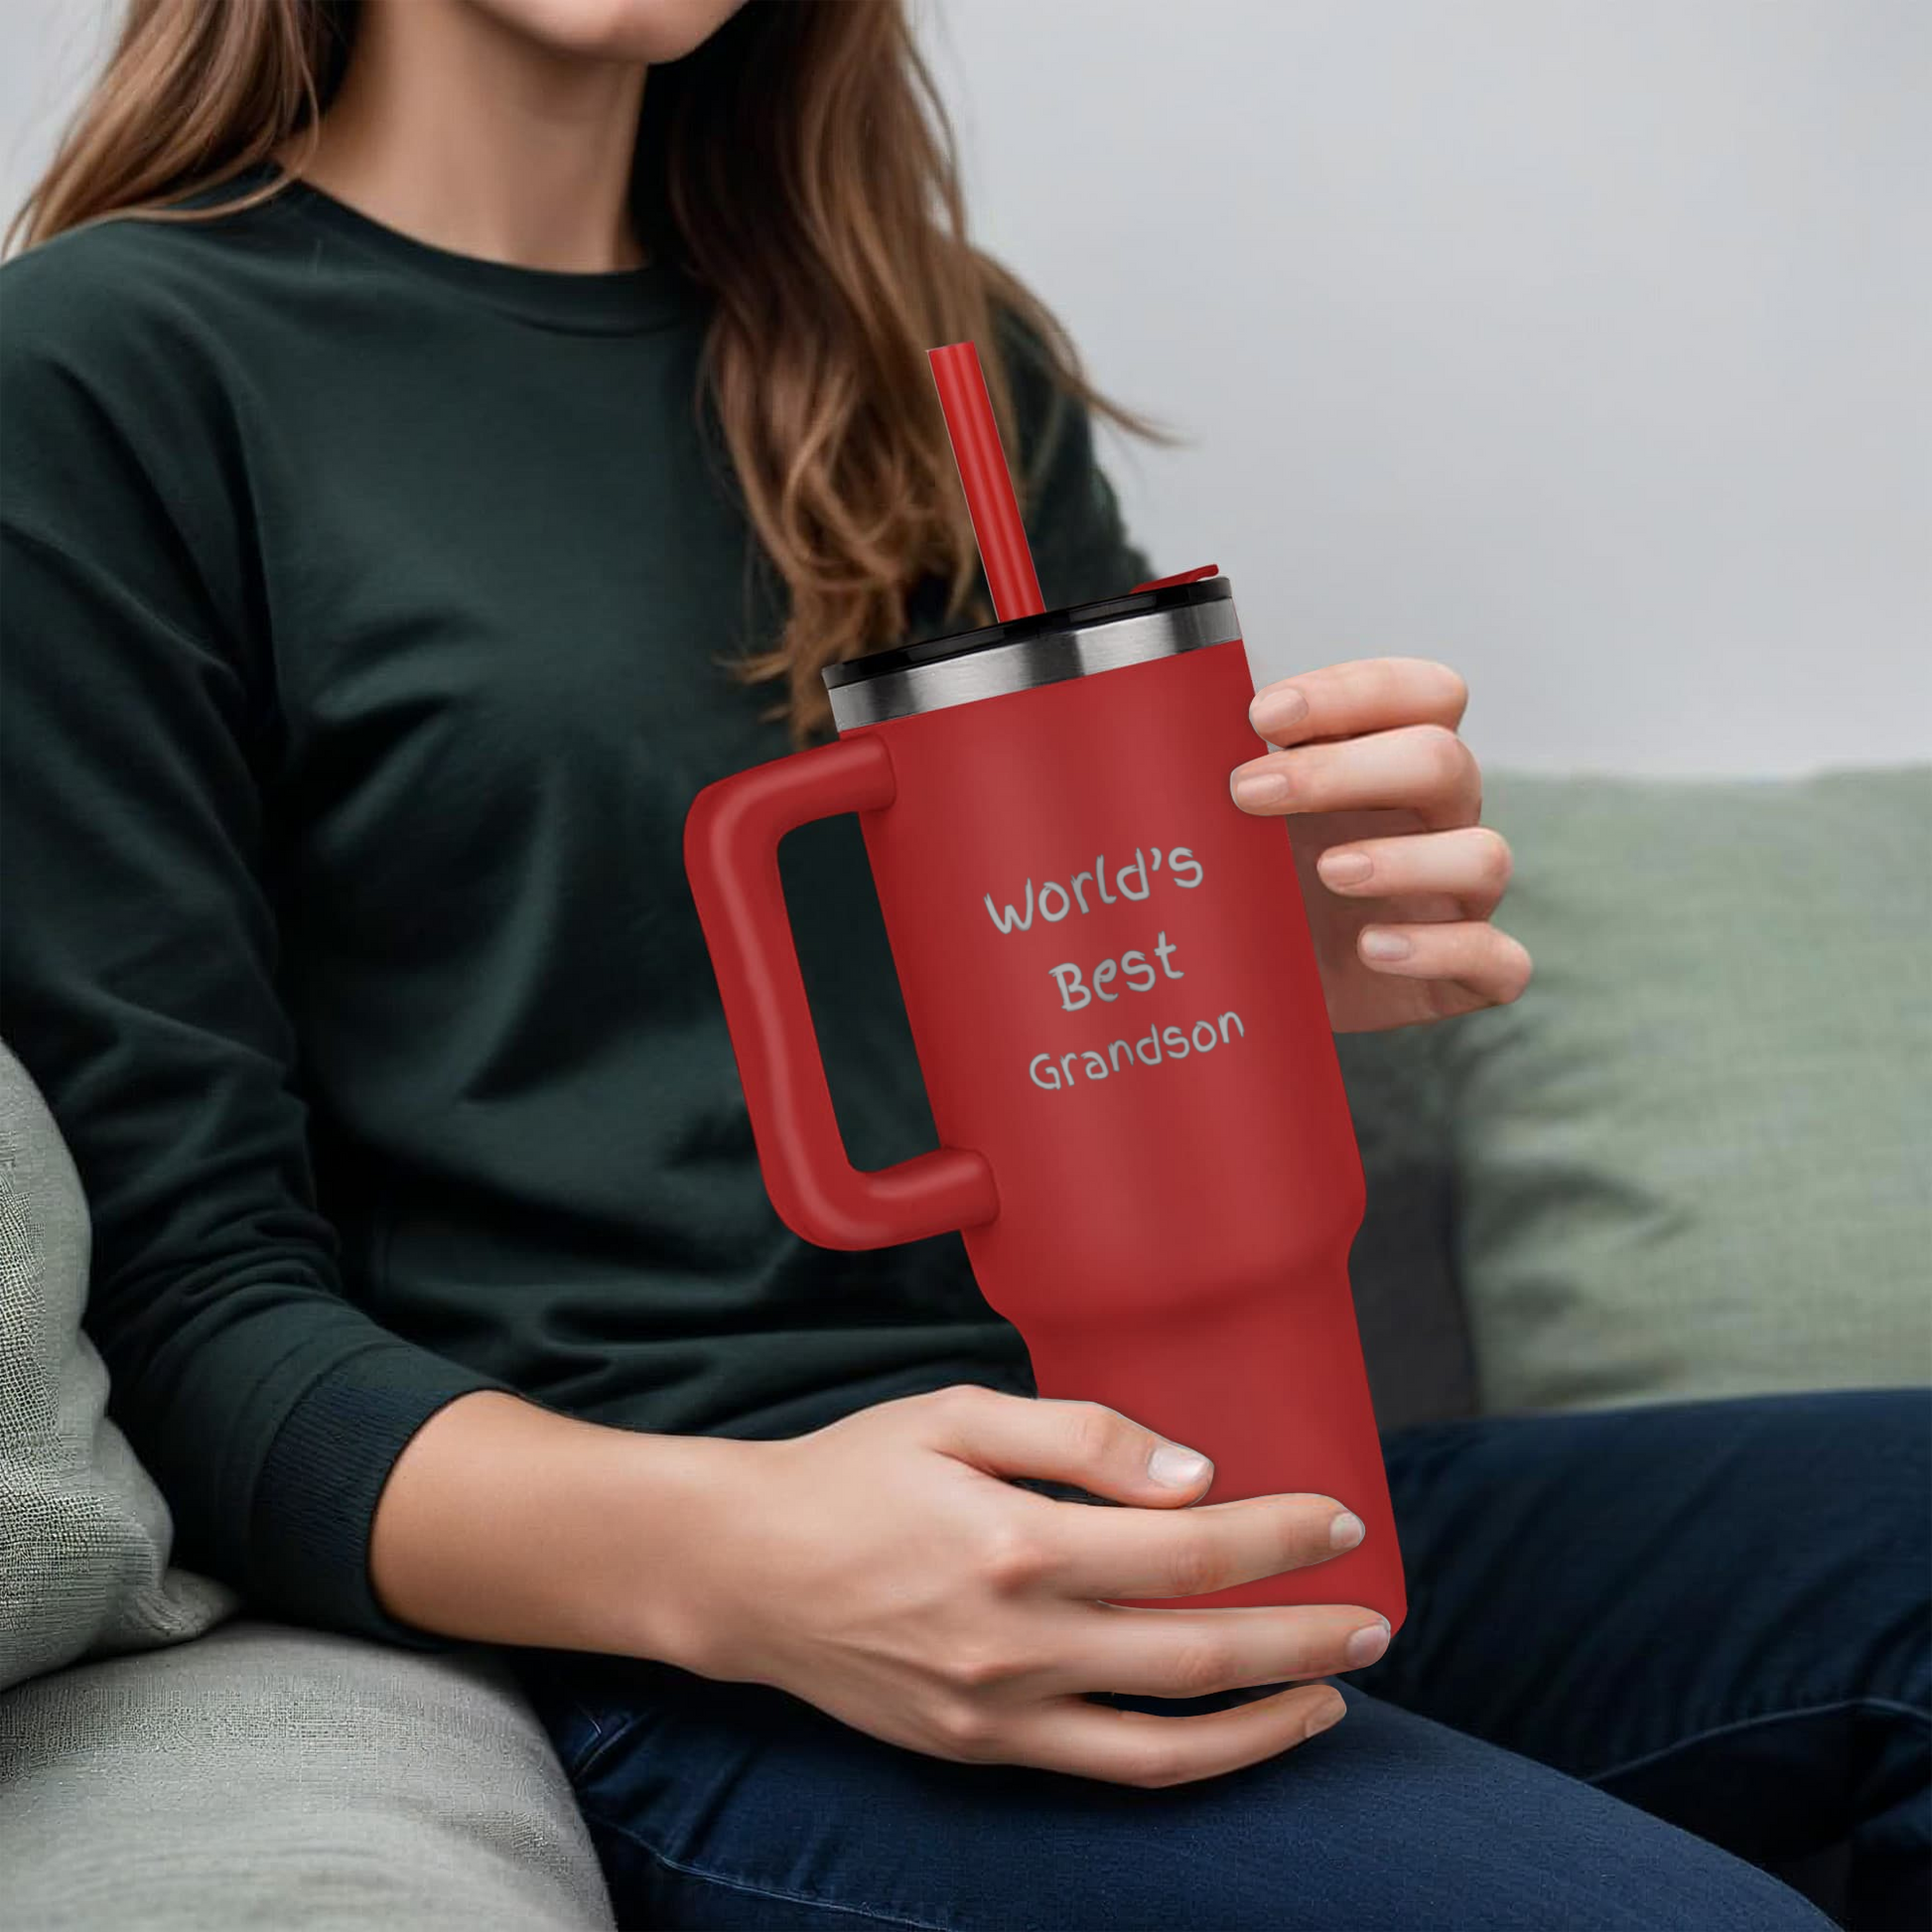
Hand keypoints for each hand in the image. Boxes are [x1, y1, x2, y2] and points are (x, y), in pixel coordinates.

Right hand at [648, 1384, 1385, 1787]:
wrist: (743, 1571)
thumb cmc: (852, 1473)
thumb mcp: (957, 1413)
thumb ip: (1080, 1437)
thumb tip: (1193, 1476)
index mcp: (1016, 1541)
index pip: (1190, 1549)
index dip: (1281, 1535)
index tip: (1339, 1520)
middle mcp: (1017, 1640)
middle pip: (1201, 1650)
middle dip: (1306, 1636)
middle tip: (1375, 1617)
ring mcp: (1000, 1711)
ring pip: (1170, 1741)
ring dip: (1269, 1720)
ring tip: (1334, 1693)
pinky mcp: (981, 1752)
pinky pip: (1109, 1771)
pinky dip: (1188, 1758)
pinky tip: (1232, 1729)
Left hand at [1229, 658, 1531, 1031]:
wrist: (1255, 983)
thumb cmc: (1254, 882)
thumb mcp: (1236, 818)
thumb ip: (1227, 763)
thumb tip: (1174, 714)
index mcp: (1396, 761)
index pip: (1426, 694)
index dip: (1355, 693)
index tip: (1263, 716)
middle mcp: (1441, 821)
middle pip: (1445, 763)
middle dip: (1344, 770)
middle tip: (1249, 794)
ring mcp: (1460, 899)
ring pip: (1485, 857)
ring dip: (1405, 860)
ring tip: (1327, 873)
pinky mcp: (1465, 975)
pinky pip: (1500, 961)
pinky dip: (1439, 951)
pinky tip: (1369, 948)